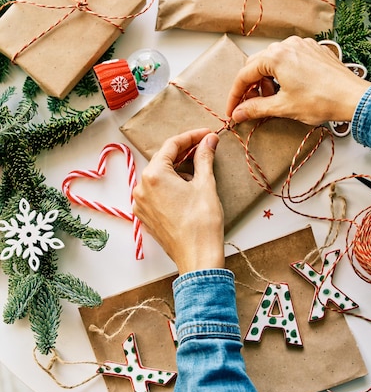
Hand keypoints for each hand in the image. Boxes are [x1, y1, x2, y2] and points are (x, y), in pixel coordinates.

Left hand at [133, 128, 224, 274]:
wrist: (197, 257)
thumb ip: (204, 157)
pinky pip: (156, 193)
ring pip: (159, 177)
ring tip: (199, 172)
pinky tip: (187, 189)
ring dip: (177, 170)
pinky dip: (170, 186)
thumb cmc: (202, 222)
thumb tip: (208, 140)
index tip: (207, 134)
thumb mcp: (205, 184)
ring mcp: (141, 204)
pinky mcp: (145, 216)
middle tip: (205, 147)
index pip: (171, 145)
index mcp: (154, 175)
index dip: (191, 136)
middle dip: (184, 153)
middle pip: (163, 160)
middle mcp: (141, 187)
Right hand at [226, 36, 370, 125]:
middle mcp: (288, 45)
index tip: (232, 110)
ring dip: (267, 80)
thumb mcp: (283, 107)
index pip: (245, 75)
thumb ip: (256, 108)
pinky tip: (287, 89)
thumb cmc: (322, 101)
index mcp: (276, 56)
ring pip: (273, 61)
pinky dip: (282, 74)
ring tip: (272, 99)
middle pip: (257, 64)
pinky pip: (290, 59)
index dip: (235, 95)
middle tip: (250, 106)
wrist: (353, 98)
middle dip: (251, 87)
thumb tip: (238, 113)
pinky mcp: (314, 50)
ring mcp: (302, 45)